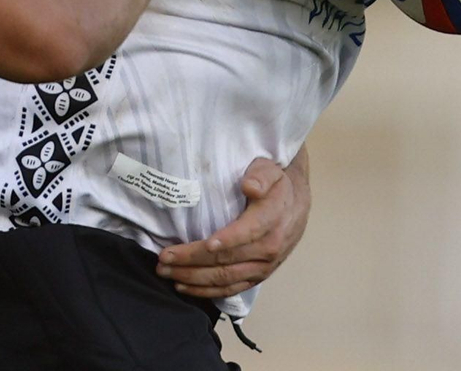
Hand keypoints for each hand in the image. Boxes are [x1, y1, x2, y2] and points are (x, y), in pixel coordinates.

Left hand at [156, 153, 310, 298]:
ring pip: (225, 278)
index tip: (205, 243)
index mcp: (272, 220)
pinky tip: (184, 287)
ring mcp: (263, 267)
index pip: (248, 232)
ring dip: (193, 278)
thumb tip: (249, 185)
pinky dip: (206, 291)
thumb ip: (260, 176)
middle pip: (227, 259)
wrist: (296, 205)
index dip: (227, 239)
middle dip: (193, 260)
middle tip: (164, 258)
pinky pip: (230, 290)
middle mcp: (269, 248)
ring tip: (165, 272)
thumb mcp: (271, 170)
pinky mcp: (257, 277)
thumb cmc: (277, 185)